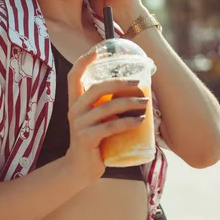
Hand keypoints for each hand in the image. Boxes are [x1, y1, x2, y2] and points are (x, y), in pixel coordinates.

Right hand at [63, 50, 147, 183]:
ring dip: (129, 104)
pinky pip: (110, 127)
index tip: (97, 50)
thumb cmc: (94, 140)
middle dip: (119, 83)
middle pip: (96, 88)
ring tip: (145, 103)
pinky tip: (140, 121)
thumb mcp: (96, 119)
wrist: (81, 168)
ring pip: (107, 108)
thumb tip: (134, 91)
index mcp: (75, 102)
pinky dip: (127, 123)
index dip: (84, 61)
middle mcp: (74, 110)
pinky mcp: (87, 139)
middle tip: (138, 83)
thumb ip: (106, 106)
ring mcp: (79, 125)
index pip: (74, 76)